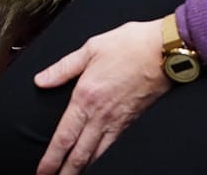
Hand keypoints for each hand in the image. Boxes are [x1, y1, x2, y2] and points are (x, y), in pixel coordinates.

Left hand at [35, 19, 168, 174]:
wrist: (164, 51)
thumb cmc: (131, 45)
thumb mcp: (91, 48)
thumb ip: (63, 68)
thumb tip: (41, 79)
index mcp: (85, 97)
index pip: (64, 137)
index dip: (51, 158)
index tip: (42, 171)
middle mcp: (100, 115)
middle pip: (79, 154)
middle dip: (64, 172)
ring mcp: (117, 121)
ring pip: (96, 155)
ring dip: (82, 170)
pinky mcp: (131, 122)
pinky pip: (112, 148)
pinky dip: (101, 160)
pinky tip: (96, 162)